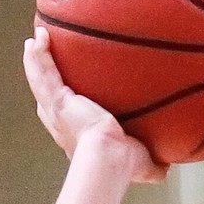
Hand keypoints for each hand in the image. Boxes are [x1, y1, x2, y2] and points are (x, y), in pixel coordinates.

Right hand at [22, 28, 164, 182]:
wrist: (111, 157)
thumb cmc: (125, 165)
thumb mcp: (141, 165)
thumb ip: (153, 165)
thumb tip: (167, 168)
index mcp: (76, 135)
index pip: (64, 117)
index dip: (61, 104)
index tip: (63, 93)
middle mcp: (61, 122)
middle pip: (46, 95)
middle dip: (42, 78)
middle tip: (41, 61)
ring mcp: (56, 110)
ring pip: (41, 79)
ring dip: (36, 60)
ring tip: (36, 40)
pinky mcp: (57, 99)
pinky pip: (44, 71)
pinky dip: (39, 54)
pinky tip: (40, 35)